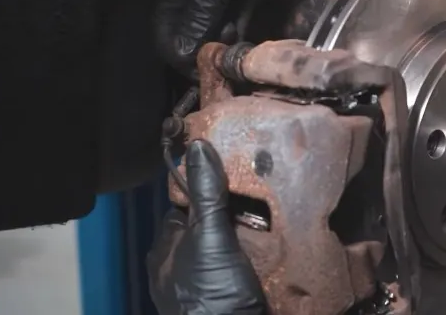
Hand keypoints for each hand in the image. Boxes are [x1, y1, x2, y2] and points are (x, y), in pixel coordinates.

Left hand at [147, 140, 265, 314]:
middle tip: (263, 196)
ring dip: (252, 238)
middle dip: (234, 214)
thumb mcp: (209, 236)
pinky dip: (260, 260)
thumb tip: (198, 147)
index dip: (208, 189)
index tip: (234, 174)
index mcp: (166, 250)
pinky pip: (245, 269)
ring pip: (230, 248)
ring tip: (277, 219)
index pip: (185, 205)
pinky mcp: (230, 298)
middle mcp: (182, 268)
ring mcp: (206, 285)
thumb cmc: (210, 294)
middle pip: (211, 226)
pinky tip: (279, 250)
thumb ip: (206, 194)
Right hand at [154, 0, 316, 76]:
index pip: (163, 32)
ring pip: (210, 22)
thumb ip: (198, 18)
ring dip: (221, 38)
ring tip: (237, 47)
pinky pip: (230, 11)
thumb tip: (182, 52)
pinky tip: (247, 31)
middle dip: (202, 48)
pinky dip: (235, 23)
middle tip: (223, 62)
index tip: (200, 72)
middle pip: (187, 29)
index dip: (178, 55)